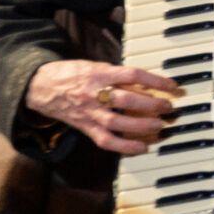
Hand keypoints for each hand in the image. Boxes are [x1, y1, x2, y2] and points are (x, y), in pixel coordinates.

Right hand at [23, 60, 180, 155]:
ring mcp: (89, 113)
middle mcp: (94, 94)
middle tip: (169, 108)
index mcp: (98, 74)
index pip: (132, 75)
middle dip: (152, 105)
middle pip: (126, 101)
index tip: (173, 86)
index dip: (155, 81)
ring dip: (142, 126)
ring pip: (118, 123)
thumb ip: (118, 75)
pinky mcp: (85, 127)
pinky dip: (126, 147)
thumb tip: (147, 84)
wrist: (40, 86)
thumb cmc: (72, 74)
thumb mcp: (95, 66)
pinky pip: (106, 141)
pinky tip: (143, 147)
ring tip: (160, 126)